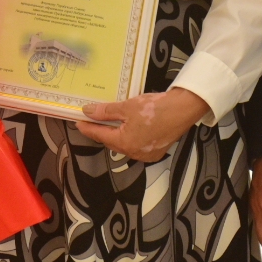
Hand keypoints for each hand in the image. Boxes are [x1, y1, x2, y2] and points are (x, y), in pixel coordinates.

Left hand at [78, 87, 209, 161]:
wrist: (183, 110)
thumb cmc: (155, 108)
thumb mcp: (127, 107)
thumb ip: (106, 111)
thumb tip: (88, 112)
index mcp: (125, 143)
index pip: (100, 135)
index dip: (88, 128)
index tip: (78, 122)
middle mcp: (134, 153)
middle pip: (112, 142)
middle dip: (103, 131)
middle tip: (94, 119)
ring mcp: (146, 155)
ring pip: (125, 144)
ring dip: (118, 134)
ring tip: (113, 122)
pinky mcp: (156, 152)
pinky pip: (137, 145)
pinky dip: (131, 137)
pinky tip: (131, 126)